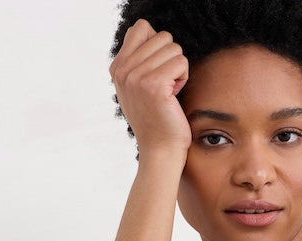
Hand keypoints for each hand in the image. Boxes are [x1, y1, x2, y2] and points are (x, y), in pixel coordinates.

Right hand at [110, 19, 191, 159]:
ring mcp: (136, 77)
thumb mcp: (137, 87)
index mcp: (117, 68)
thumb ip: (137, 60)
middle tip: (164, 85)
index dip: (157, 46)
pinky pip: (181, 62)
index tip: (156, 71)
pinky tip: (174, 95)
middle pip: (162, 36)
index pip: (141, 28)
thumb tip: (149, 31)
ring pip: (173, 48)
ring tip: (169, 91)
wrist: (159, 150)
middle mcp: (123, 71)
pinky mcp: (154, 85)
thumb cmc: (156, 119)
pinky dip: (183, 77)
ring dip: (177, 69)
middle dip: (170, 59)